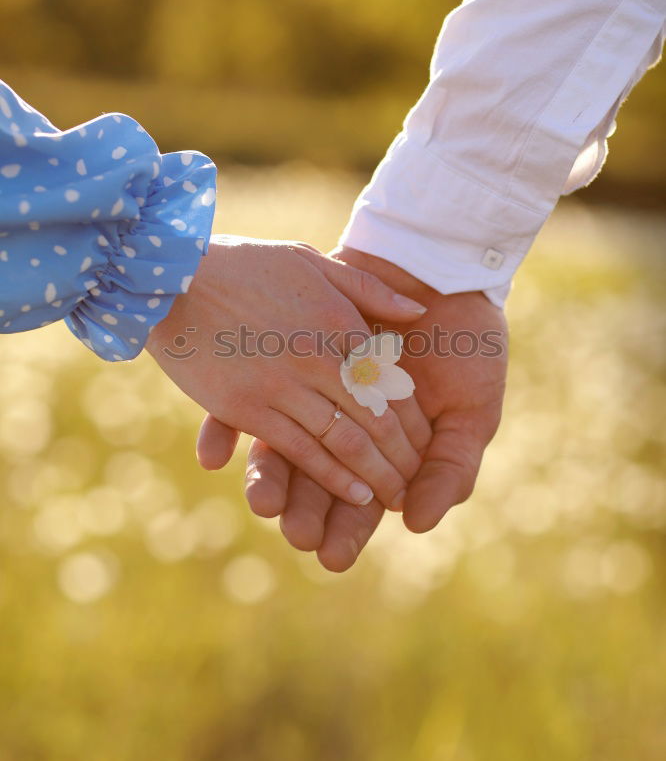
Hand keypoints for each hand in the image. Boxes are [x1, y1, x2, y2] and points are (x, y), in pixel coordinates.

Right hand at [147, 237, 430, 509]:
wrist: (170, 277)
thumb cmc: (243, 265)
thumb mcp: (311, 261)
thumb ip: (368, 288)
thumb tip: (418, 311)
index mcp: (338, 321)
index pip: (392, 383)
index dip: (413, 420)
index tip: (425, 444)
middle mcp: (318, 357)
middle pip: (375, 419)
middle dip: (402, 458)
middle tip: (414, 483)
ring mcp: (283, 386)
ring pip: (345, 443)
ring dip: (375, 476)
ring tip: (393, 498)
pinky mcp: (248, 409)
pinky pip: (301, 451)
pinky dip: (333, 478)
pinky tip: (355, 495)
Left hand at [198, 247, 506, 569]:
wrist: (436, 268)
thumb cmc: (466, 342)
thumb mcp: (472, 408)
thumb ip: (448, 468)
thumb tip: (415, 524)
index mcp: (384, 447)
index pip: (361, 499)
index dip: (347, 530)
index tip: (332, 557)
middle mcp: (340, 426)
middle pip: (314, 480)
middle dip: (303, 510)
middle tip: (294, 532)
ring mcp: (309, 393)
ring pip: (279, 445)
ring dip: (267, 477)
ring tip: (262, 501)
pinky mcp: (283, 360)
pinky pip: (245, 398)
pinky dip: (226, 428)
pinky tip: (213, 455)